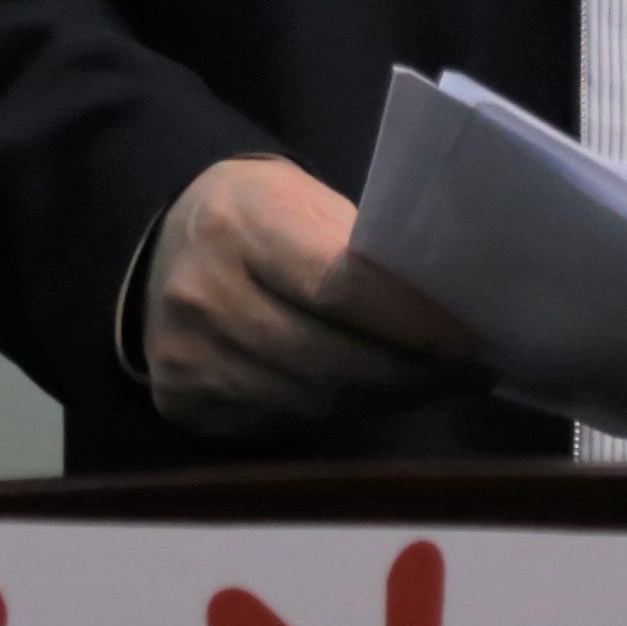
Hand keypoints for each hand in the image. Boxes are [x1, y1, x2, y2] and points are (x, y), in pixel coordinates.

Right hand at [138, 155, 481, 434]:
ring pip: (313, 403)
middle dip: (410, 373)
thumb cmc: (254, 216)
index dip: (410, 321)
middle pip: (328, 359)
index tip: (467, 339)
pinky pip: (285, 424)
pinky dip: (339, 414)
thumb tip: (441, 309)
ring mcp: (190, 359)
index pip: (339, 286)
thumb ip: (359, 250)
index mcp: (241, 226)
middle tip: (467, 373)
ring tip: (430, 385)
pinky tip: (371, 397)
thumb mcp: (301, 200)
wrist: (159, 250)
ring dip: (383, 399)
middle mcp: (204, 296)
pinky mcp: (187, 405)